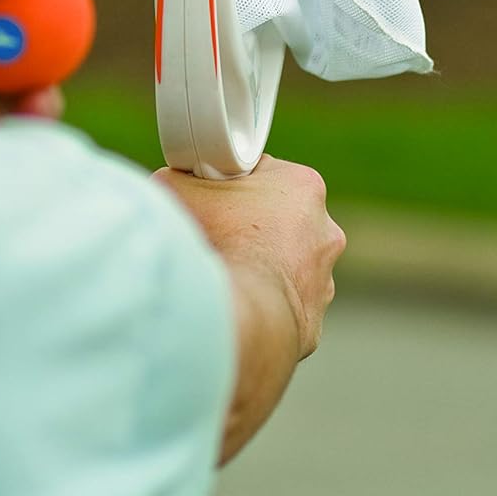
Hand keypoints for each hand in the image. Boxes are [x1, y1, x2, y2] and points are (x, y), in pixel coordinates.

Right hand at [157, 155, 345, 360]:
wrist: (240, 311)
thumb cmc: (218, 242)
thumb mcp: (179, 188)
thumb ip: (179, 176)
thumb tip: (171, 180)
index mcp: (303, 186)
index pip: (266, 174)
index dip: (235, 184)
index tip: (214, 196)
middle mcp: (325, 231)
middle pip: (279, 219)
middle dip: (250, 225)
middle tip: (217, 235)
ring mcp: (323, 279)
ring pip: (285, 265)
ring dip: (261, 267)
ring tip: (228, 273)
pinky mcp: (312, 321)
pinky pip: (284, 306)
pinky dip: (263, 305)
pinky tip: (239, 304)